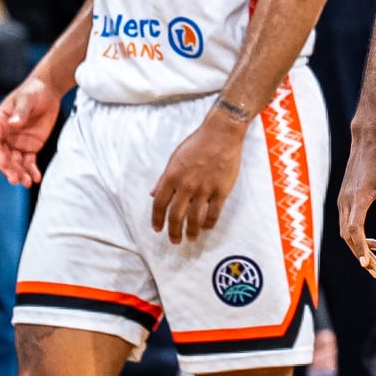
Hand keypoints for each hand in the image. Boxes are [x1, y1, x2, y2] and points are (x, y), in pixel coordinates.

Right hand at [0, 75, 59, 185]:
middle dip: (8, 169)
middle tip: (15, 179)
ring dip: (20, 173)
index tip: (2, 161)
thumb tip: (13, 123)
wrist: (48, 91)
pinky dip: (32, 171)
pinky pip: (29, 162)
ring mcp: (18, 143)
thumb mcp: (26, 99)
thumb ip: (20, 112)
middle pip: (4, 156)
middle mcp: (6, 136)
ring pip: (16, 163)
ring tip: (27, 182)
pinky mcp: (31, 147)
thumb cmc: (33, 92)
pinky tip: (36, 178)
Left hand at [148, 108, 246, 242]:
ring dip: (191, 232)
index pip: (160, 204)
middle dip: (173, 232)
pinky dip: (209, 223)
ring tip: (190, 238)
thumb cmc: (197, 144)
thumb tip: (154, 194)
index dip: (157, 219)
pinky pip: (214, 213)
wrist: (221, 134)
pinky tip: (206, 227)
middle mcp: (186, 185)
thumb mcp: (174, 158)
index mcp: (172, 176)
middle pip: (176, 216)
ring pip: (195, 219)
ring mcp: (204, 189)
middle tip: (174, 240)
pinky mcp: (221, 190)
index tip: (157, 229)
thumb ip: (164, 179)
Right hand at [337, 126, 375, 277]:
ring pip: (346, 232)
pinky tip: (374, 243)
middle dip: (362, 255)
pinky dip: (357, 237)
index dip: (361, 248)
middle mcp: (346, 201)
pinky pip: (347, 224)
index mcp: (358, 197)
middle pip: (349, 236)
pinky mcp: (344, 200)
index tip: (368, 265)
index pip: (355, 229)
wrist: (367, 143)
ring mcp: (343, 201)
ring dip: (359, 248)